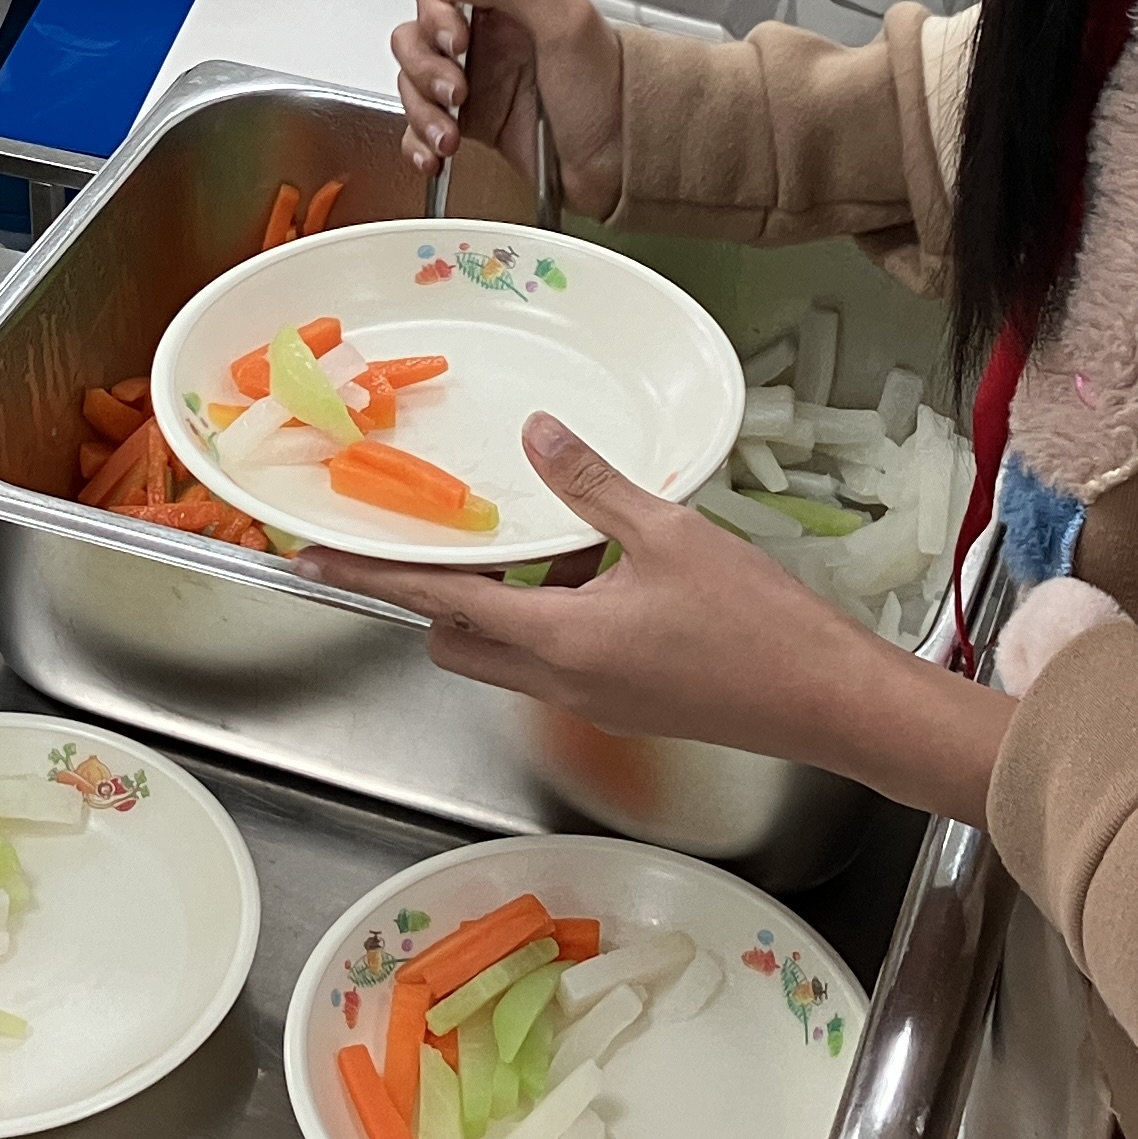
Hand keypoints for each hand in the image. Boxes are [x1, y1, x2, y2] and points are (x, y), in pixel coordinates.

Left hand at [303, 415, 1016, 824]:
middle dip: (439, 593)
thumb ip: (593, 486)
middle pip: (458, 640)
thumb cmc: (754, 622)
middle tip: (452, 533)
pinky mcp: (621, 701)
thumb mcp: (671, 534)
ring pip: (508, 649)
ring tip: (556, 538)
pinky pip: (555, 656)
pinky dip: (555, 613)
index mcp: (557, 641)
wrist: (824, 701)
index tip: (314, 560)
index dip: (371, 580)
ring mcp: (590, 699)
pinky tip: (606, 567)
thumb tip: (539, 436)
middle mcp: (558, 681)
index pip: (437, 606)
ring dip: (508, 599)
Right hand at [392, 0, 623, 209]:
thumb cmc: (610, 92)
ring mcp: (475, 81)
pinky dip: (418, 140)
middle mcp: (487, 37)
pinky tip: (435, 153)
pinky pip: (421, 125)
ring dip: (422, 110)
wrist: (623, 161)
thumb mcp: (565, 22)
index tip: (457, 40)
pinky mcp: (470, 122)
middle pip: (414, 35)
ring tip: (450, 134)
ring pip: (411, 81)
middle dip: (425, 67)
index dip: (436, 13)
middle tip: (457, 90)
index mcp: (509, 1)